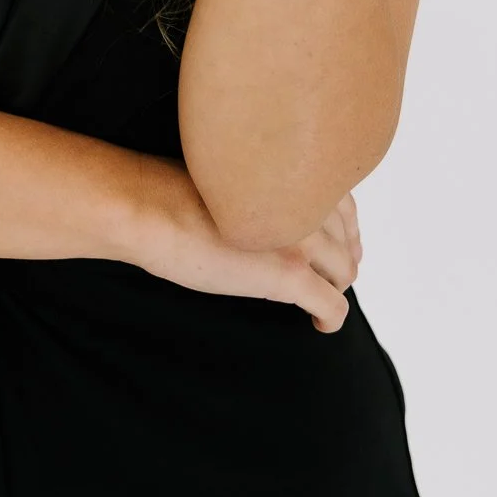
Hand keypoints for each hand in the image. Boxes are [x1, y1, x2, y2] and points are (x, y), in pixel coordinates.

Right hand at [124, 155, 360, 332]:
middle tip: (327, 276)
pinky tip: (318, 325)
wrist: (148, 207)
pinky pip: (333, 305)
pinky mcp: (288, 275)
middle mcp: (307, 201)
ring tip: (318, 297)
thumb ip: (265, 183)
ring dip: (335, 288)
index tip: (335, 242)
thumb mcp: (231, 172)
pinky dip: (331, 319)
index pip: (344, 204)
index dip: (344, 228)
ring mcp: (301, 239)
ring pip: (345, 272)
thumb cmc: (171, 187)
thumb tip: (272, 202)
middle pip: (348, 240)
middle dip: (341, 260)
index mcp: (294, 172)